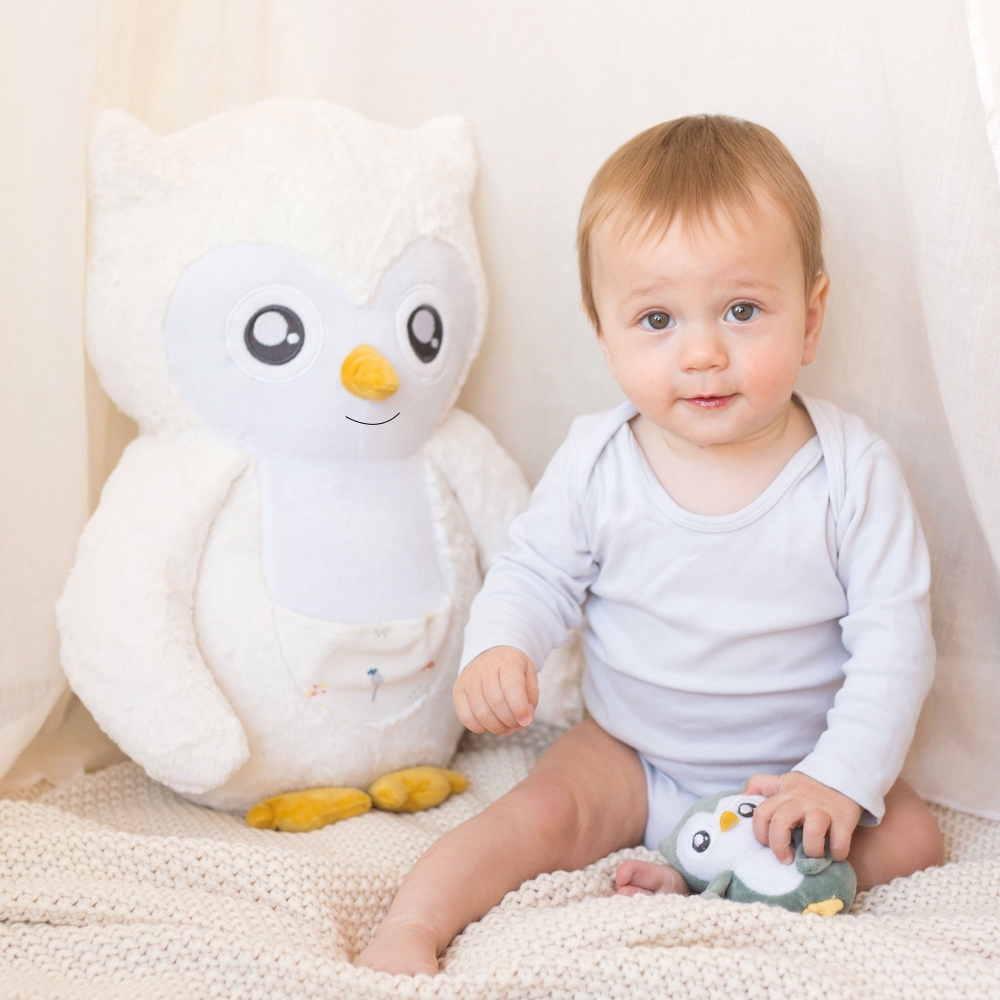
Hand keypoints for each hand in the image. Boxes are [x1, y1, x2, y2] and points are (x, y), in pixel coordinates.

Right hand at [453, 646, 537, 734]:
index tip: (526, 721)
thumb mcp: (529, 674)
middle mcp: (484, 667)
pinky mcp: (458, 690)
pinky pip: (465, 717)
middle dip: (510, 721)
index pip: (512, 686)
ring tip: (506, 728)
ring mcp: (468, 679)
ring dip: (497, 727)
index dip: (520, 708)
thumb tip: (525, 718)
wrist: (490, 653)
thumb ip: (531, 695)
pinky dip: (480, 727)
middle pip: (496, 702)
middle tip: (517, 725)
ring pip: (481, 713)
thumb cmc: (512, 668)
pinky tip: (490, 724)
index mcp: (506, 661)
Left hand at [746, 771, 861, 863]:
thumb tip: (742, 795)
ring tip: (813, 856)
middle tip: (785, 859)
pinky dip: (837, 852)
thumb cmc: (808, 787)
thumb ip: (761, 785)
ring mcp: (823, 809)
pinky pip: (839, 841)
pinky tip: (835, 854)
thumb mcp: (783, 781)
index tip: (767, 845)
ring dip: (811, 850)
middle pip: (781, 822)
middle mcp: (801, 801)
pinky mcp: (844, 818)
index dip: (760, 833)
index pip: (762, 813)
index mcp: (784, 794)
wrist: (843, 777)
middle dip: (779, 845)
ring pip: (812, 832)